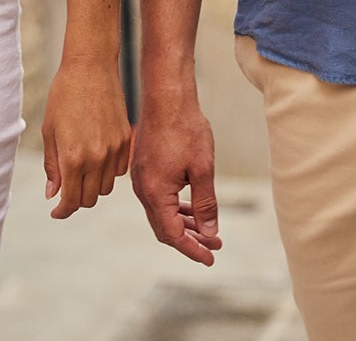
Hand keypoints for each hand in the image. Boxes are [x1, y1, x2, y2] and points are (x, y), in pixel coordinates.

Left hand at [43, 57, 132, 218]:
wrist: (90, 67)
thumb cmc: (63, 96)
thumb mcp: (49, 132)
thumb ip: (52, 166)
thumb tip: (53, 194)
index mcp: (73, 157)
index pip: (70, 200)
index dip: (62, 211)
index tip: (57, 211)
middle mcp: (96, 158)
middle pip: (89, 199)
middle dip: (76, 200)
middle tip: (66, 193)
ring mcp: (115, 149)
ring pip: (106, 187)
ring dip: (93, 187)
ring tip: (81, 175)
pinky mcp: (126, 139)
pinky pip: (120, 170)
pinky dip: (109, 173)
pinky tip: (97, 161)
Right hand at [131, 83, 221, 264]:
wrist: (166, 97)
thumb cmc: (185, 128)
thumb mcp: (202, 169)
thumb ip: (205, 203)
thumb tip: (208, 232)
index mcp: (156, 193)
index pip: (172, 235)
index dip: (192, 249)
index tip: (210, 258)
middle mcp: (143, 190)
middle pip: (164, 228)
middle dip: (190, 240)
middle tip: (214, 246)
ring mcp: (141, 180)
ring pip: (161, 214)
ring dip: (184, 224)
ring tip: (208, 231)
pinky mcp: (144, 170)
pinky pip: (159, 199)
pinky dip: (175, 208)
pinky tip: (191, 208)